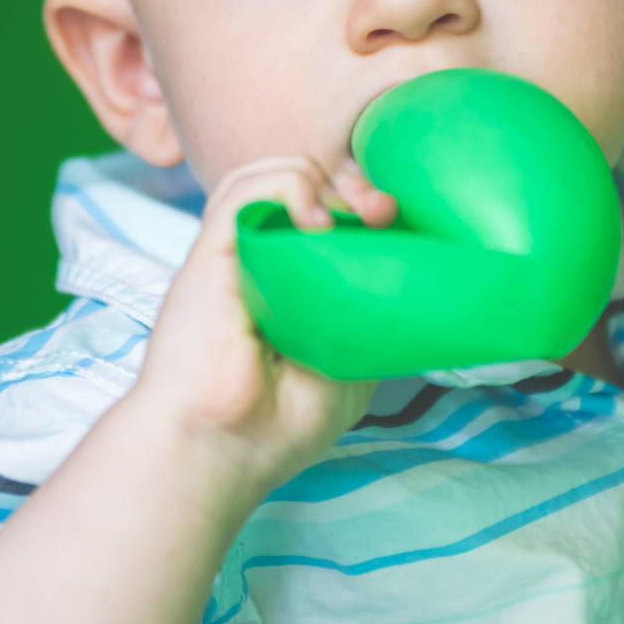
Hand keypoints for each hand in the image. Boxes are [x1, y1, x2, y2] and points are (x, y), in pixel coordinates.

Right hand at [138, 153, 395, 494]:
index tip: (395, 222)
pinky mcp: (210, 253)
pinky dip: (290, 186)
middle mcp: (257, 262)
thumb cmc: (276, 426)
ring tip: (353, 216)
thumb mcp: (351, 370)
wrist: (218, 450)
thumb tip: (414, 285)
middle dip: (352, 184)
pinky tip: (318, 222)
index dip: (361, 205)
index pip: (324, 215)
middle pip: (304, 185)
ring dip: (323, 180)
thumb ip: (369, 320)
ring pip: (273, 174)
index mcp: (286, 286)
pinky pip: (244, 188)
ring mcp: (233, 254)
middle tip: (383, 211)